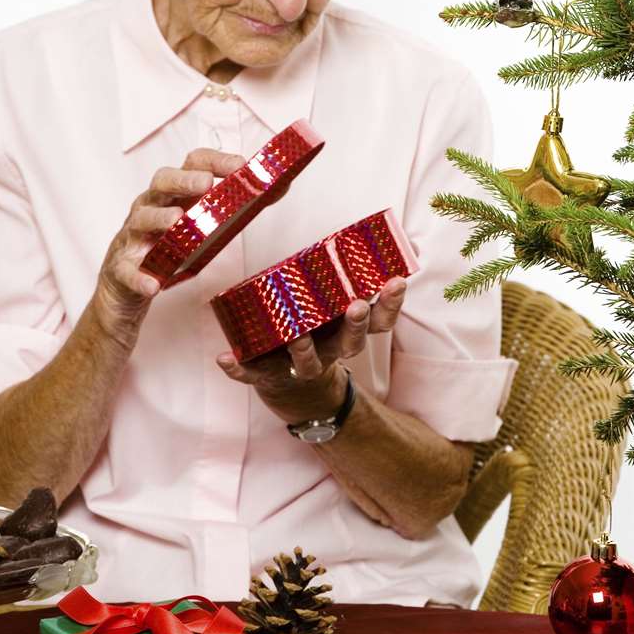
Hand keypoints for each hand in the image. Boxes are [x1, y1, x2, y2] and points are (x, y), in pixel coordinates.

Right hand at [91, 147, 245, 340]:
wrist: (127, 289)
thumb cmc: (169, 249)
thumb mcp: (203, 226)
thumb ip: (237, 207)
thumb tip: (280, 186)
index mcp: (175, 194)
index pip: (192, 164)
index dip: (214, 161)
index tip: (240, 165)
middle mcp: (151, 207)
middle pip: (161, 182)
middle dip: (182, 180)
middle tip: (204, 184)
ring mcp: (133, 236)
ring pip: (141, 220)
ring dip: (158, 219)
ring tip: (176, 222)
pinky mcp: (122, 268)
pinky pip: (128, 270)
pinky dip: (139, 276)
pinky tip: (153, 284)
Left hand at [216, 277, 408, 422]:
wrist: (297, 390)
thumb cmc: (320, 333)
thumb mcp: (342, 308)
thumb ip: (363, 276)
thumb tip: (408, 244)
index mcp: (348, 330)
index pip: (379, 320)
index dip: (389, 303)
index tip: (396, 282)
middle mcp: (330, 351)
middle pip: (351, 342)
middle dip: (355, 325)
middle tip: (356, 307)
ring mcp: (300, 366)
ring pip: (308, 363)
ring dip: (304, 351)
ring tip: (298, 337)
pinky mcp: (267, 375)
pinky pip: (252, 373)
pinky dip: (238, 368)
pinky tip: (225, 358)